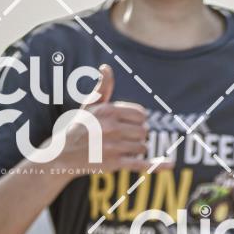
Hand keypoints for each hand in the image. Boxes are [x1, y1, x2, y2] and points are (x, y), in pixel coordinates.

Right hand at [58, 64, 172, 176]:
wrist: (63, 155)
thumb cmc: (79, 128)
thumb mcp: (89, 106)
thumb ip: (102, 88)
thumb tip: (107, 67)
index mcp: (108, 111)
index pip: (141, 114)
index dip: (137, 120)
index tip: (127, 125)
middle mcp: (110, 127)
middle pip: (144, 131)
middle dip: (137, 135)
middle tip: (121, 138)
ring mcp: (113, 146)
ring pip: (142, 147)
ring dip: (135, 149)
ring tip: (119, 149)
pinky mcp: (114, 163)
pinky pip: (141, 164)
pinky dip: (157, 165)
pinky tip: (171, 164)